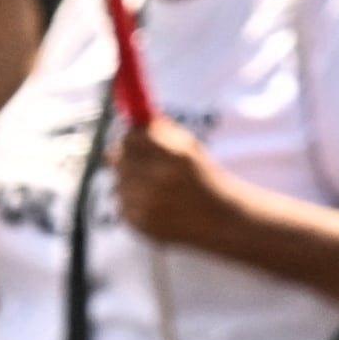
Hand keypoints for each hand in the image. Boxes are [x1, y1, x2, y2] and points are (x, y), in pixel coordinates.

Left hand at [114, 116, 260, 255]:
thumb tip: (133, 116)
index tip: (137, 138)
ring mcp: (147, 204)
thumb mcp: (190, 147)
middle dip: (128, 157)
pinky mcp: (139, 223)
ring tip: (156, 188)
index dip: (133, 136)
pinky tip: (155, 205)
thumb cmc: (203, 178)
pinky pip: (121, 202)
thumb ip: (161, 129)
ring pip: (118, 181)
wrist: (220, 221)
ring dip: (130, 180)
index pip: (132, 136)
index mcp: (175, 156)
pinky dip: (133, 201)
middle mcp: (159, 180)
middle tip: (142, 162)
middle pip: (118, 157)